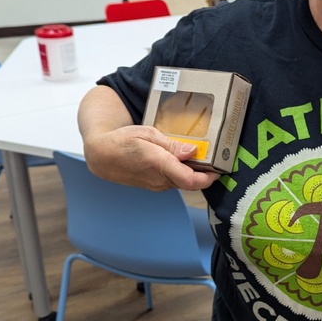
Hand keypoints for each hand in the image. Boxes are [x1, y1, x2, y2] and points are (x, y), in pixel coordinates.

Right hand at [83, 124, 219, 191]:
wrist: (101, 156)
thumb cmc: (123, 141)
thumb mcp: (148, 134)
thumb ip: (172, 145)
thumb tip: (192, 151)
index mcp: (159, 164)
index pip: (190, 180)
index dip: (209, 177)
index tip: (220, 169)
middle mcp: (159, 179)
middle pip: (191, 181)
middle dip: (205, 173)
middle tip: (215, 158)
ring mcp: (157, 185)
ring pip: (182, 182)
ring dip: (193, 173)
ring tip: (200, 157)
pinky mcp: (155, 186)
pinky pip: (174, 181)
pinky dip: (182, 173)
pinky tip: (183, 161)